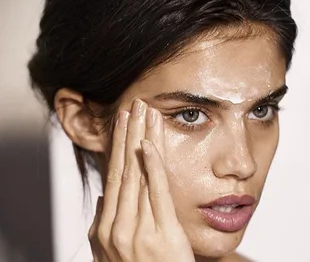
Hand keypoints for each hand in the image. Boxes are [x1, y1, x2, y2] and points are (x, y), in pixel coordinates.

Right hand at [88, 99, 194, 261]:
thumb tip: (104, 194)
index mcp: (105, 227)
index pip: (113, 175)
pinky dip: (153, 165)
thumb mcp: (112, 252)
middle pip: (124, 168)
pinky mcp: (162, 233)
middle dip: (128, 133)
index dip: (118, 145)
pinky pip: (156, 192)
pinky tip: (151, 143)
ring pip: (139, 174)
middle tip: (132, 105)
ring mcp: (138, 229)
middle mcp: (117, 225)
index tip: (122, 121)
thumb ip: (104, 222)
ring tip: (144, 113)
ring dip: (142, 139)